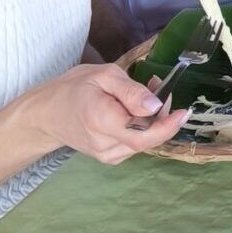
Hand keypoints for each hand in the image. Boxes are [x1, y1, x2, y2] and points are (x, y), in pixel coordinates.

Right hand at [30, 63, 186, 164]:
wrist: (47, 113)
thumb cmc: (75, 88)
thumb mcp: (104, 76)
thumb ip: (131, 91)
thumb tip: (157, 105)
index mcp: (102, 121)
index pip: (143, 134)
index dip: (168, 125)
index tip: (184, 110)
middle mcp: (105, 144)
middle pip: (148, 138)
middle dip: (164, 114)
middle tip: (160, 85)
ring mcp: (106, 154)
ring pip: (144, 142)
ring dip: (155, 119)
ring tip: (148, 91)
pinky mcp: (109, 156)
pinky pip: (136, 144)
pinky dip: (145, 127)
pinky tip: (139, 109)